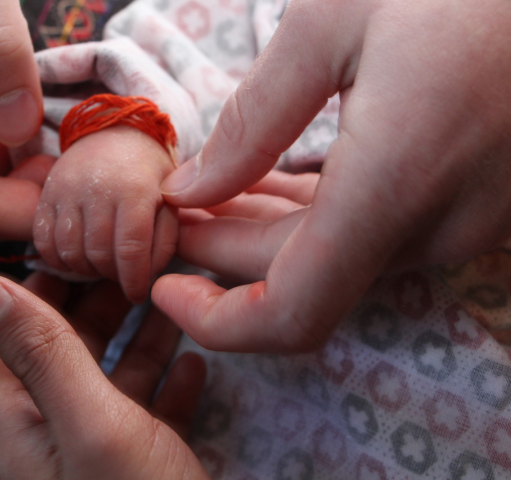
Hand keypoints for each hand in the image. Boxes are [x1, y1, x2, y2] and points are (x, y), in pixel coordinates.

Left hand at [0, 272, 207, 478]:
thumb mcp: (91, 424)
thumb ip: (43, 354)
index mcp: (24, 432)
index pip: (7, 346)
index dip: (31, 297)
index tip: (72, 256)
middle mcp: (56, 443)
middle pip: (64, 359)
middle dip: (96, 309)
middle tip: (130, 270)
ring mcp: (102, 460)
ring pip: (114, 385)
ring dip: (140, 342)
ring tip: (169, 302)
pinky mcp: (146, 473)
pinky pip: (153, 419)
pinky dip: (171, 386)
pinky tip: (194, 364)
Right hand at [33, 126, 177, 302]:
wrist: (116, 134)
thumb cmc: (149, 176)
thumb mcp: (171, 203)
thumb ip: (167, 240)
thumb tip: (150, 276)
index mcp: (135, 189)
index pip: (131, 250)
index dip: (134, 281)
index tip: (137, 294)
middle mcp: (97, 188)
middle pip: (98, 255)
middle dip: (112, 276)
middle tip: (121, 278)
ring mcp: (66, 190)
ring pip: (69, 252)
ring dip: (86, 270)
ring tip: (101, 268)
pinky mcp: (46, 195)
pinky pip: (44, 241)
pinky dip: (58, 260)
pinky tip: (77, 259)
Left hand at [154, 0, 510, 351]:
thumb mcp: (334, 22)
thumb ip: (254, 119)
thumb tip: (192, 191)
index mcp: (396, 182)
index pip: (293, 311)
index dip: (217, 321)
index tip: (164, 288)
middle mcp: (436, 224)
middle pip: (302, 278)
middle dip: (221, 253)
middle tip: (171, 211)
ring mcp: (464, 221)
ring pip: (337, 256)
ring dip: (262, 232)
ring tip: (205, 194)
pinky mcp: (476, 203)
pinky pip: (375, 230)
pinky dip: (313, 216)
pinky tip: (269, 182)